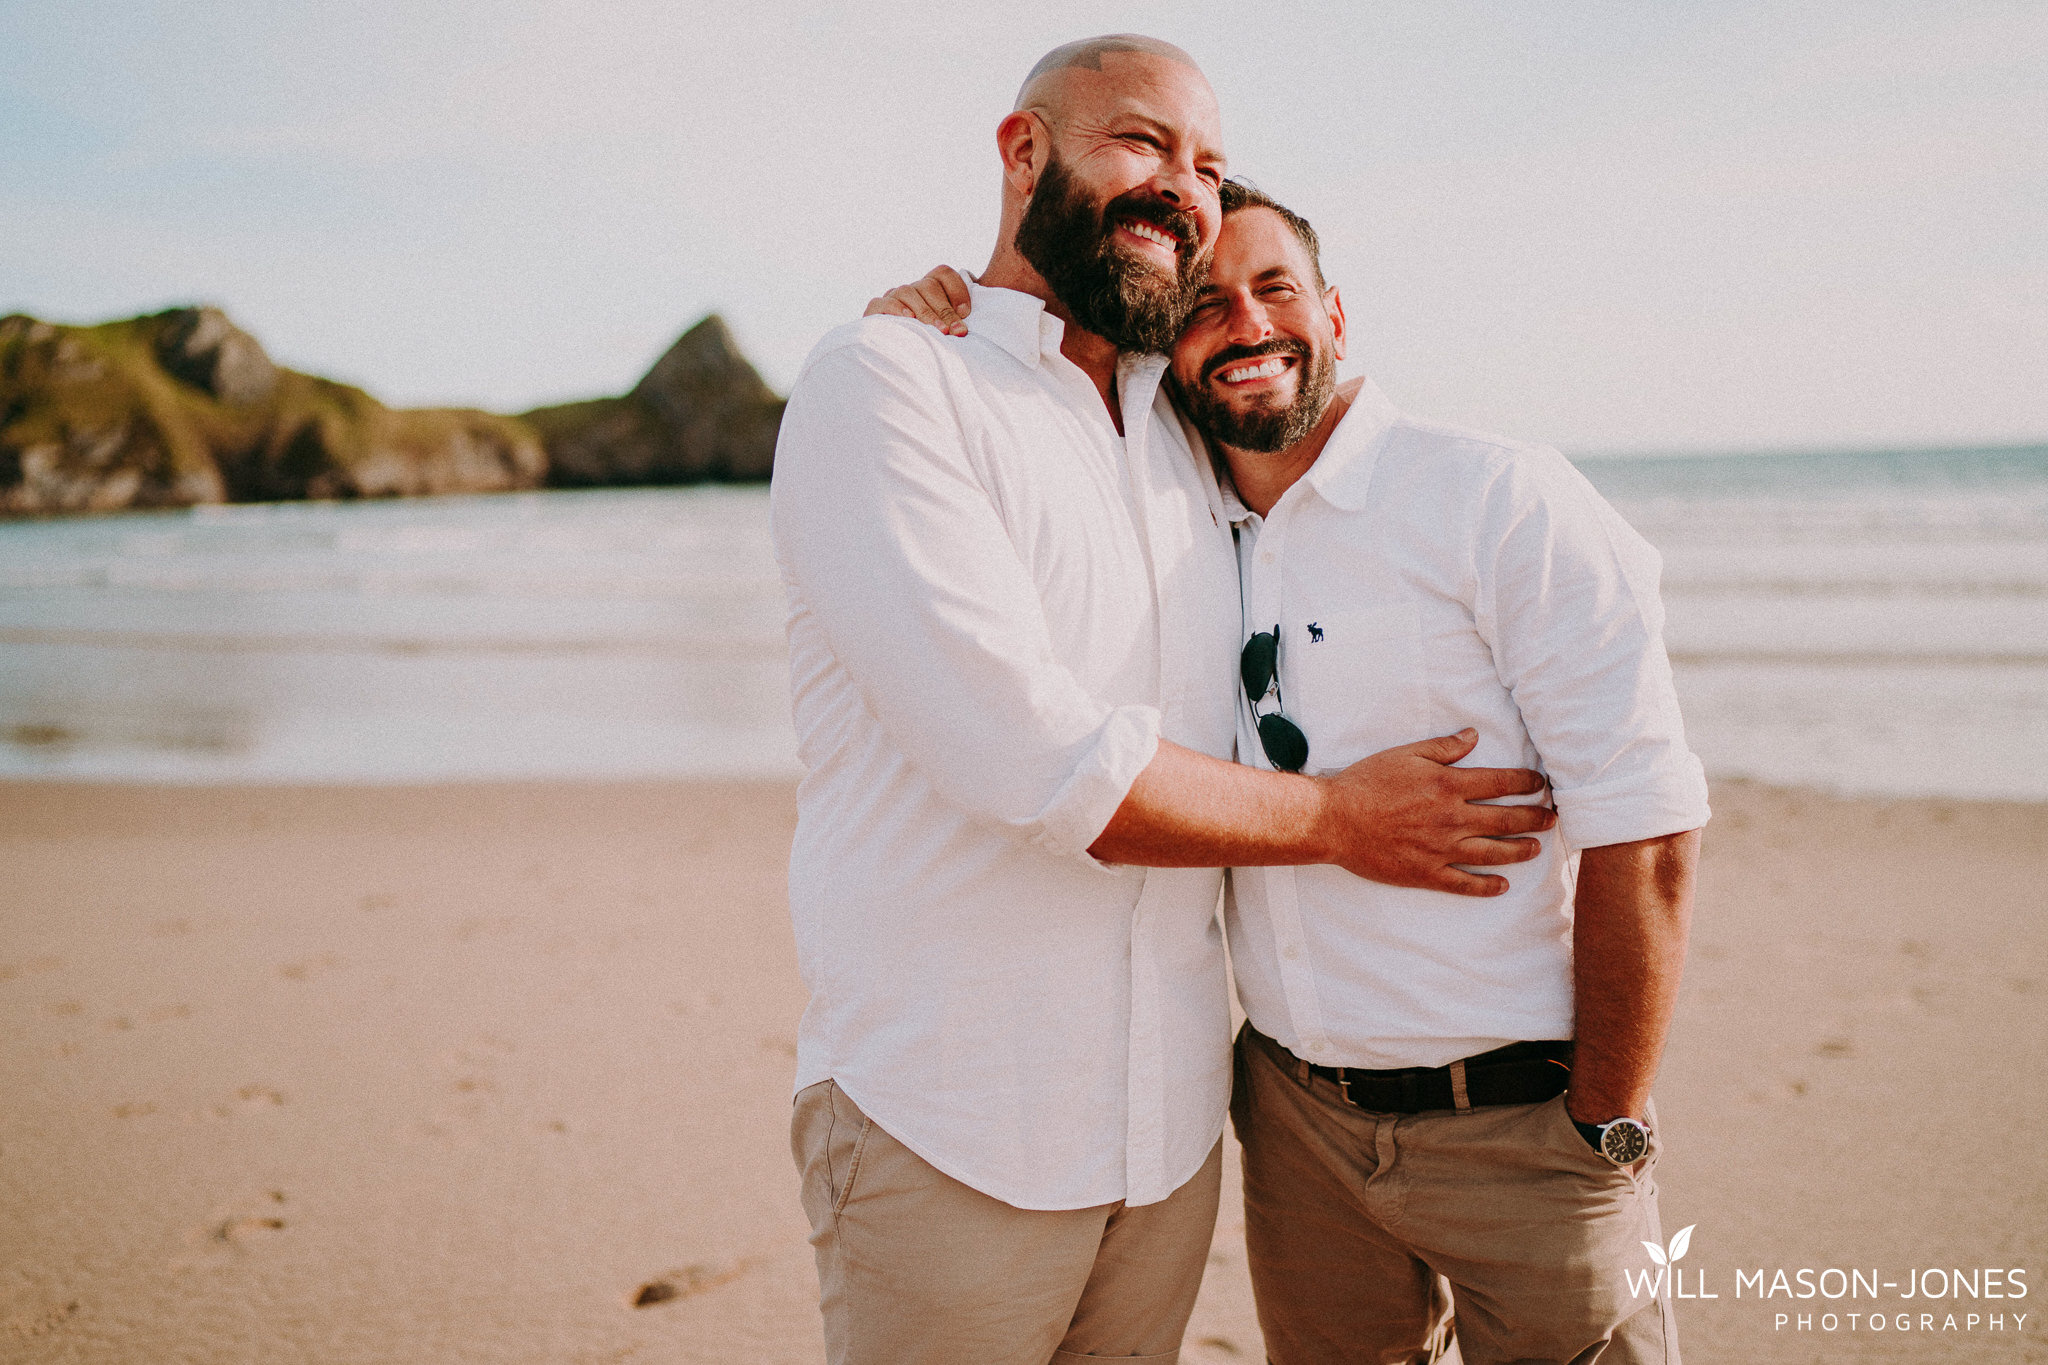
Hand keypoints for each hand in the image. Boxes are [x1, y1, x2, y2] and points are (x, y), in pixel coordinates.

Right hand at [864, 265, 974, 335]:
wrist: (896, 358)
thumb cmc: (929, 343)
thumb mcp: (947, 330)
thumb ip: (957, 322)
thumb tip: (968, 328)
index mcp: (930, 287)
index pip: (943, 273)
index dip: (957, 291)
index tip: (967, 314)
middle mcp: (912, 289)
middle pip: (929, 286)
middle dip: (945, 310)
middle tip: (957, 332)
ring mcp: (893, 297)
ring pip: (908, 292)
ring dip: (925, 312)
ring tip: (938, 331)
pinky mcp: (875, 309)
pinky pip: (883, 303)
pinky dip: (896, 309)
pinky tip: (909, 320)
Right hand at [1313, 728, 1553, 895]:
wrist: (1335, 820)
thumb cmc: (1367, 782)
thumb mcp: (1405, 754)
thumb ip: (1444, 747)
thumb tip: (1474, 736)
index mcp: (1448, 785)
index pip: (1500, 783)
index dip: (1526, 783)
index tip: (1541, 784)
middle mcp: (1452, 818)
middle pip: (1506, 820)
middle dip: (1535, 818)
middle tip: (1553, 818)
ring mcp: (1441, 849)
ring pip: (1493, 852)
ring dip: (1520, 850)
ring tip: (1536, 848)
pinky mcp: (1427, 873)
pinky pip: (1465, 883)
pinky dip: (1487, 886)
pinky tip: (1502, 885)